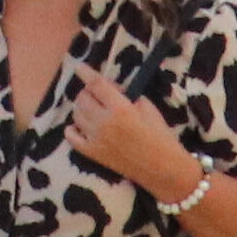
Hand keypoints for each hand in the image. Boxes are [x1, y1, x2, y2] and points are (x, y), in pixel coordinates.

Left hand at [62, 57, 190, 197]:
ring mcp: (95, 139)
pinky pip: (71, 136)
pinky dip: (73, 128)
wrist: (164, 169)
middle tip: (100, 95)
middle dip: (89, 92)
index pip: (96, 85)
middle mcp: (104, 122)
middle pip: (82, 98)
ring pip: (76, 114)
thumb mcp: (149, 108)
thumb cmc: (161, 137)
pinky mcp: (92, 153)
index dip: (86, 74)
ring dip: (82, 108)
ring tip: (95, 110)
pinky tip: (81, 126)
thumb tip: (111, 89)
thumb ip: (127, 95)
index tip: (79, 67)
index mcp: (120, 109)